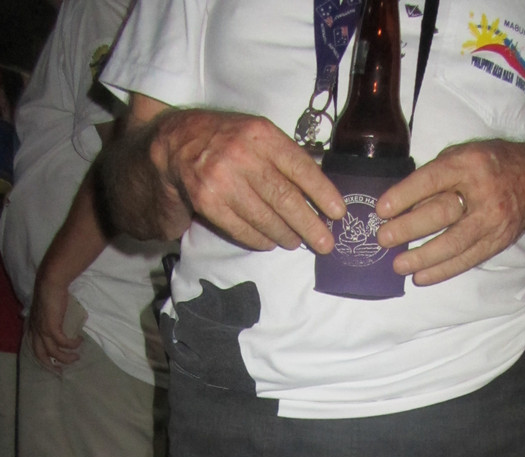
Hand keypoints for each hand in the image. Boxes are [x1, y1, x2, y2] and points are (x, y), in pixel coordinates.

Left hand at [28, 276, 81, 373]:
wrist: (51, 282)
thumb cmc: (52, 293)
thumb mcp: (50, 310)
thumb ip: (53, 319)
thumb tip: (65, 327)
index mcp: (34, 326)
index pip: (35, 347)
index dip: (44, 359)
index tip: (55, 365)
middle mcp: (36, 329)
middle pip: (40, 354)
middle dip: (51, 364)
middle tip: (62, 370)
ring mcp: (43, 329)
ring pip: (54, 352)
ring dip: (66, 357)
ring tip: (77, 357)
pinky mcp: (51, 327)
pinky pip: (63, 342)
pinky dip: (72, 344)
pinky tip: (79, 341)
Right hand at [155, 110, 346, 252]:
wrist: (176, 143)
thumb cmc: (227, 140)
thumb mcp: (256, 134)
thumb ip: (284, 156)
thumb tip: (321, 189)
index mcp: (261, 134)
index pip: (300, 167)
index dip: (322, 193)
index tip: (338, 213)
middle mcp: (243, 155)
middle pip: (285, 198)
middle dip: (310, 225)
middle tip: (325, 244)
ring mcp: (223, 180)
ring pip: (265, 218)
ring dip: (286, 236)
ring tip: (296, 242)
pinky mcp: (208, 202)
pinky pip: (243, 229)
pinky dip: (260, 240)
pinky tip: (270, 242)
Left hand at [375, 139, 524, 285]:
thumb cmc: (491, 166)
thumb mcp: (465, 156)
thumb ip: (437, 175)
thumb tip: (402, 203)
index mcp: (470, 163)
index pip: (432, 179)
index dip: (405, 195)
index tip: (381, 209)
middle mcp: (483, 192)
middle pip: (441, 212)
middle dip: (409, 228)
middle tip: (384, 239)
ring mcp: (492, 220)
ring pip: (453, 243)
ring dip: (423, 257)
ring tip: (398, 265)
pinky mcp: (497, 242)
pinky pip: (466, 260)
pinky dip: (442, 271)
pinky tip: (421, 277)